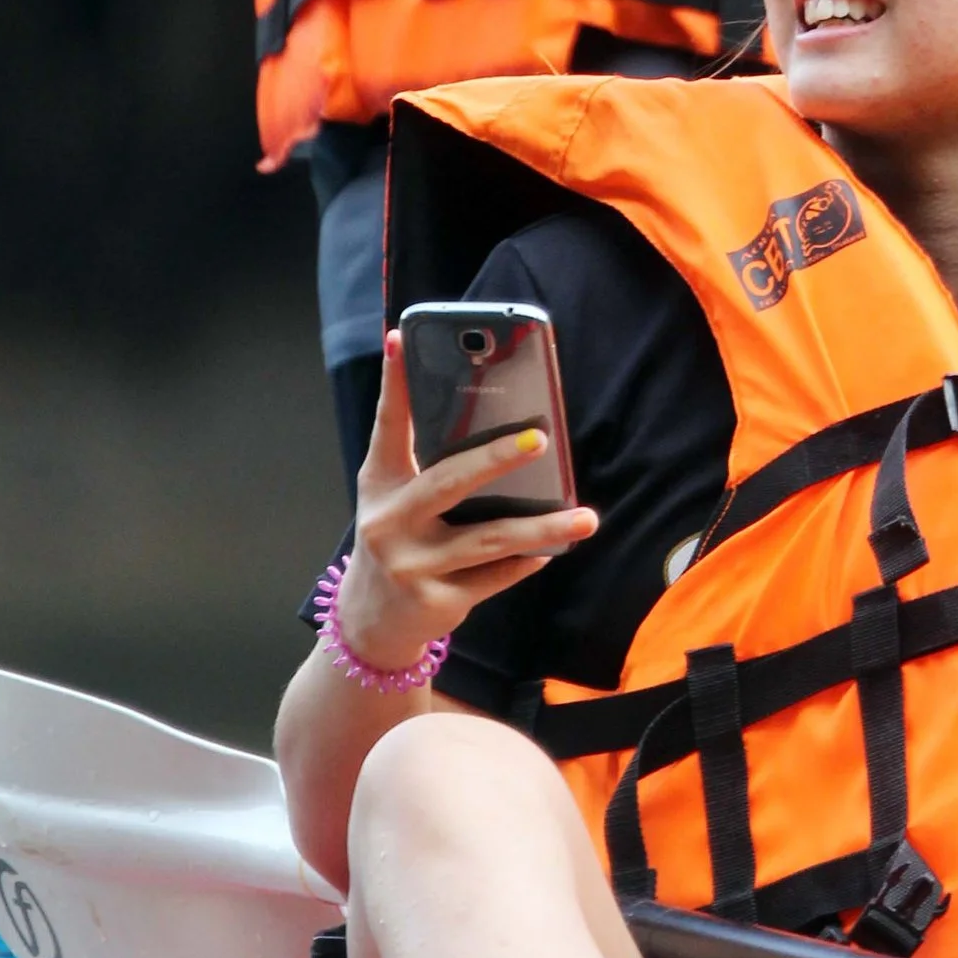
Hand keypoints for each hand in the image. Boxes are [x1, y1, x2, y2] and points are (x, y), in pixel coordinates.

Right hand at [331, 332, 597, 677]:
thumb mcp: (396, 497)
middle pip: (448, 482)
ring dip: (543, 529)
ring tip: (586, 518)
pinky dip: (528, 561)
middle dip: (494, 459)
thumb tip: (505, 426)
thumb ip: (431, 463)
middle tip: (539, 439)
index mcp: (380, 483)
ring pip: (489, 539)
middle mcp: (389, 522)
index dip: (394, 383)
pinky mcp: (438, 600)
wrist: (371, 621)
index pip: (388, 425)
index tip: (401, 337)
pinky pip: (496, 576)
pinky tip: (554, 550)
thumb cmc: (398, 538)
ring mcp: (412, 564)